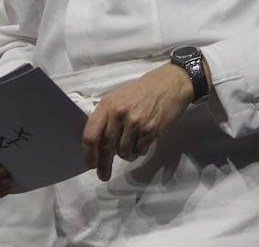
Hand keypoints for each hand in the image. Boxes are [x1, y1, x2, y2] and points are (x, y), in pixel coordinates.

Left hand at [81, 63, 195, 181]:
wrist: (170, 83)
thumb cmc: (143, 90)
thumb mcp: (118, 96)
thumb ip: (106, 116)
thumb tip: (97, 143)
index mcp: (108, 104)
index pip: (91, 134)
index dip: (88, 153)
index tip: (90, 164)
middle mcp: (119, 113)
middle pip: (106, 147)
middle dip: (104, 164)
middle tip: (104, 174)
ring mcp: (136, 122)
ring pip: (123, 152)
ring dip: (126, 155)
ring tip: (132, 146)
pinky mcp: (151, 130)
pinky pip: (139, 150)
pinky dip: (139, 150)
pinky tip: (143, 141)